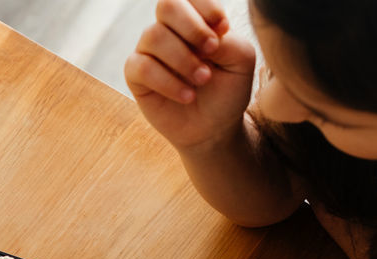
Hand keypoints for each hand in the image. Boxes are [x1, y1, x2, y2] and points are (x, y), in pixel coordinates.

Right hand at [125, 0, 256, 150]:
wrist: (214, 128)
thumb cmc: (227, 90)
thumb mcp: (240, 61)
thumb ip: (226, 39)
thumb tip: (202, 35)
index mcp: (195, 18)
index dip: (205, 7)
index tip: (223, 29)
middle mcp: (169, 29)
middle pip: (167, 5)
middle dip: (192, 28)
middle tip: (211, 51)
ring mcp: (149, 50)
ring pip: (154, 36)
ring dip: (183, 59)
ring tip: (202, 80)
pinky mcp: (136, 75)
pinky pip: (142, 67)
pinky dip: (167, 82)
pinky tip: (187, 96)